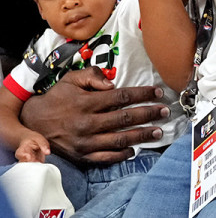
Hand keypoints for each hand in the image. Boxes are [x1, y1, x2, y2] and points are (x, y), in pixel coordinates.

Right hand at [20, 67, 167, 164]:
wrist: (33, 123)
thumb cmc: (57, 98)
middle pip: (125, 119)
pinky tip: (134, 149)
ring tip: (158, 132)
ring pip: (119, 140)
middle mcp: (86, 123)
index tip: (158, 92)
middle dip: (149, 114)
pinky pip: (106, 158)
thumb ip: (92, 75)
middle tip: (165, 111)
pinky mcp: (82, 156)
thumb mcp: (71, 80)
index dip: (142, 94)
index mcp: (85, 103)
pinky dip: (122, 155)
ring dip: (142, 136)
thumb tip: (112, 83)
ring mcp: (84, 142)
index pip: (121, 97)